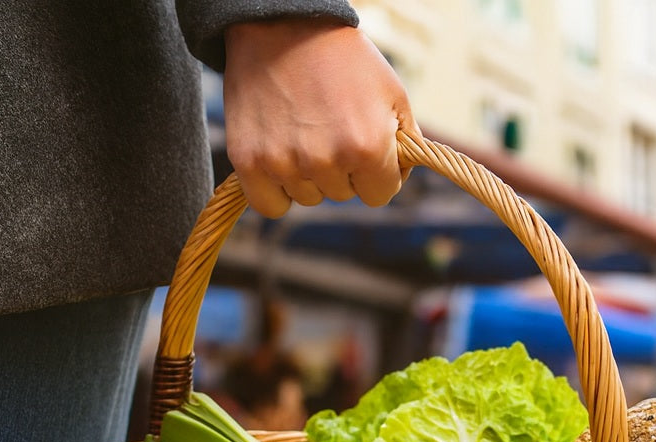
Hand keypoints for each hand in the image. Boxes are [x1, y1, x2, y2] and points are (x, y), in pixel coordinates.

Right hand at [222, 20, 419, 216]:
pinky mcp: (249, 161)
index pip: (380, 195)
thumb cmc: (344, 59)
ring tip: (303, 129)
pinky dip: (276, 192)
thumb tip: (400, 177)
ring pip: (308, 197)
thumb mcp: (393, 95)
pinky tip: (281, 160)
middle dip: (343, 169)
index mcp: (367, 148)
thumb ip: (406, 146)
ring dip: (309, 175)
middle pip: (343, 195)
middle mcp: (326, 161)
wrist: (282, 23)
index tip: (365, 146)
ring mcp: (285, 163)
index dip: (376, 172)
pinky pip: (270, 205)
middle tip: (329, 125)